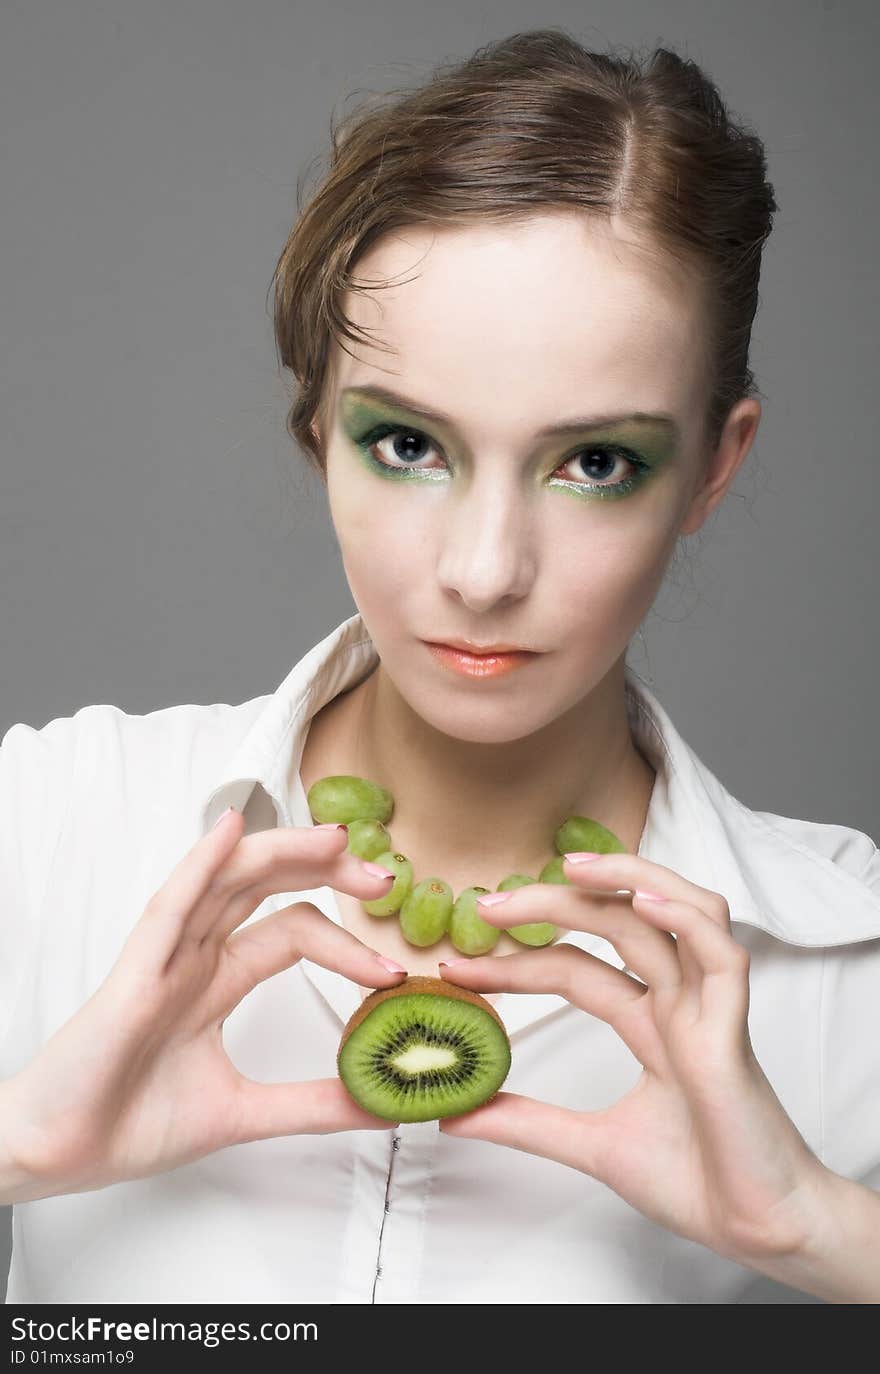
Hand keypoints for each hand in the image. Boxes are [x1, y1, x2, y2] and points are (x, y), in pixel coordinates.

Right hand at [5, 813, 403, 1200]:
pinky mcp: (132, 974)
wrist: (55, 1157)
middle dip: (327, 872)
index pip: (293, 932)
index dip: (346, 942)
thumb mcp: (243, 1112)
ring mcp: (163, 958)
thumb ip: (313, 1104)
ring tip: (336, 841)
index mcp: (216, 980)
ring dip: (284, 853)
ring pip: (227, 880)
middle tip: (383, 879)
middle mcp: (194, 956)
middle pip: (267, 887)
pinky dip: (201, 864)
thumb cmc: (127, 1124)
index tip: (394, 972)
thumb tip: (385, 1104)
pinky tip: (231, 833)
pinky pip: (169, 907)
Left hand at [437, 853, 827, 1264]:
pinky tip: (641, 901)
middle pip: (616, 923)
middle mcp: (678, 1002)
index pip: (573, 968)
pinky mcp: (733, 1029)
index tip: (455, 969)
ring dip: (625, 876)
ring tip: (569, 868)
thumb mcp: (590, 1146)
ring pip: (675, 910)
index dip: (514, 964)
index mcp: (650, 1022)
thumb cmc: (695, 1182)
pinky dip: (684, 917)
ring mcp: (707, 1008)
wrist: (756, 1232)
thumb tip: (455, 1113)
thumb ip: (527, 1123)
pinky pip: (720, 952)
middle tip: (488, 905)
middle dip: (552, 904)